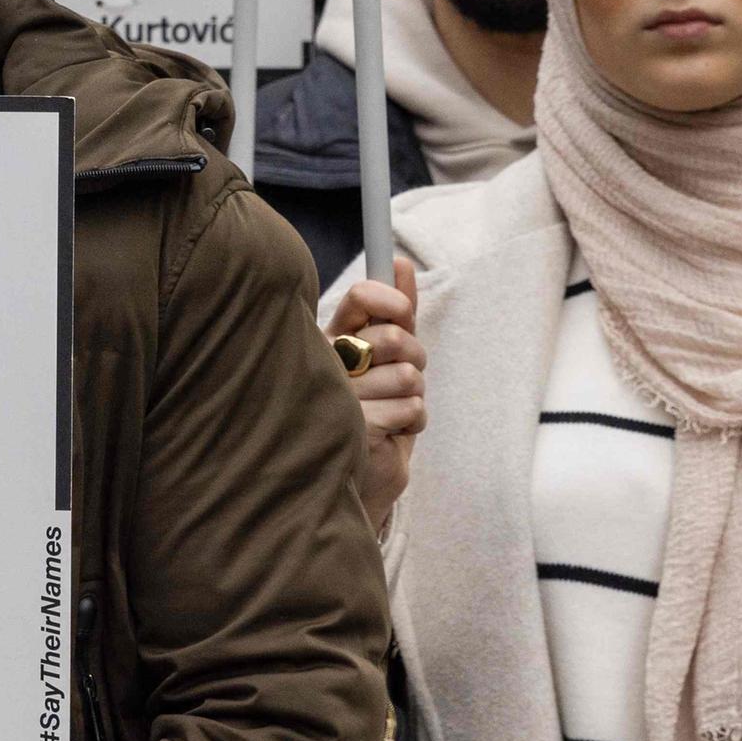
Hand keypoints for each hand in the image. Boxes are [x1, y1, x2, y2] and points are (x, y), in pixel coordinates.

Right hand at [327, 258, 427, 534]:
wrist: (355, 479)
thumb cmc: (369, 411)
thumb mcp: (384, 357)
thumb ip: (393, 312)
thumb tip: (398, 262)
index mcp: (330, 340)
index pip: (358, 299)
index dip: (389, 299)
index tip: (402, 312)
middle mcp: (326, 364)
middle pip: (395, 339)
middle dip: (415, 359)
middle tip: (404, 379)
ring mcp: (338, 397)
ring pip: (408, 376)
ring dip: (414, 397)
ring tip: (392, 411)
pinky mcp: (354, 428)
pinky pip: (412, 409)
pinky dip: (412, 423)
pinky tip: (389, 434)